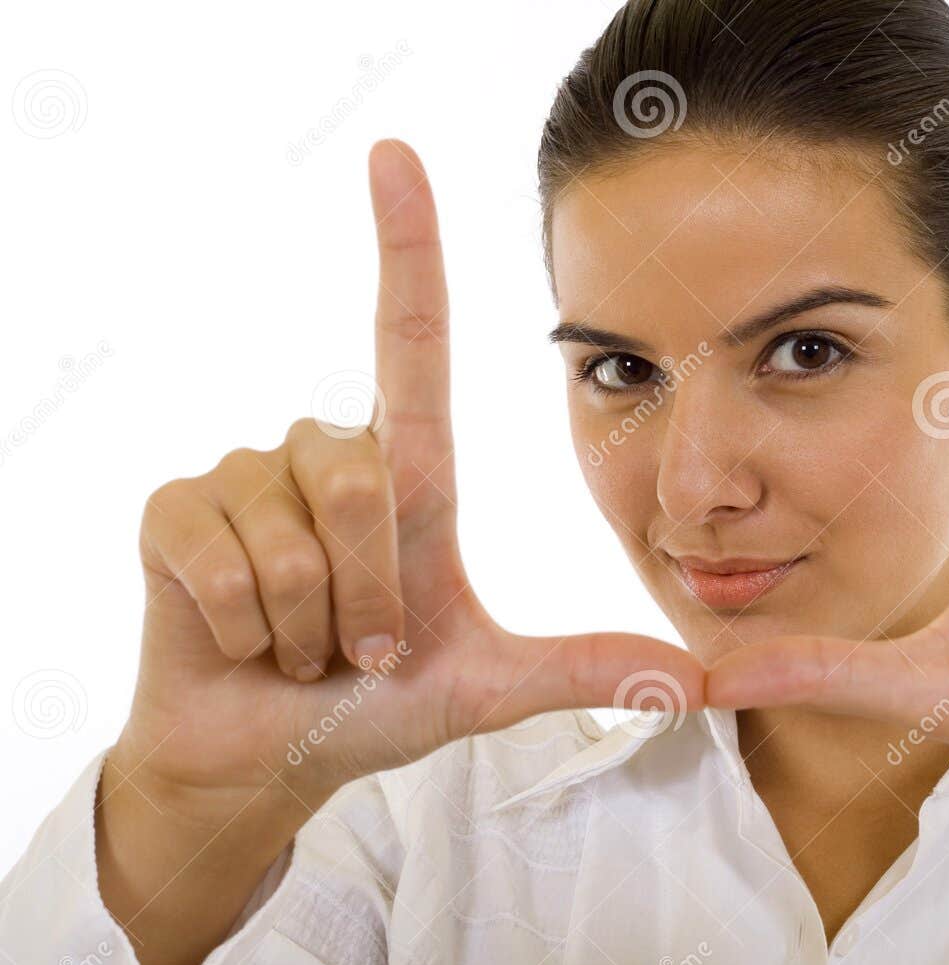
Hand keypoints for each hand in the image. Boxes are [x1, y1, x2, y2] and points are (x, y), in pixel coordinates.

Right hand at [112, 139, 703, 822]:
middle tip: (365, 647)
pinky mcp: (176, 513)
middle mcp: (327, 452)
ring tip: (308, 646)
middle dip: (376, 604)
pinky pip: (231, 568)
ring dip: (317, 628)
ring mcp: (247, 477)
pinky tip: (248, 642)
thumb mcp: (490, 685)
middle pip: (369, 489)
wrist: (272, 755)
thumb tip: (701, 680)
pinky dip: (253, 634)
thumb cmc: (379, 702)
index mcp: (408, 473)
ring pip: (303, 539)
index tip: (398, 156)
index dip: (407, 247)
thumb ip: (587, 670)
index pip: (412, 339)